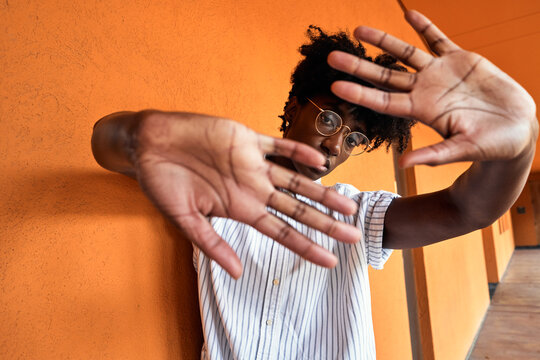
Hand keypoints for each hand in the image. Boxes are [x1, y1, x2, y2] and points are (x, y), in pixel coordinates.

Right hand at [132, 111, 361, 277]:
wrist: (150, 144)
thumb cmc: (162, 183)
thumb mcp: (185, 220)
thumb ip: (213, 245)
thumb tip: (238, 274)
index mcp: (240, 210)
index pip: (281, 232)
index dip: (307, 246)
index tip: (331, 260)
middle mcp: (252, 189)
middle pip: (297, 209)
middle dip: (326, 222)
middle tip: (355, 235)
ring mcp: (252, 164)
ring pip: (296, 180)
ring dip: (323, 191)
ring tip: (349, 204)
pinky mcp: (246, 139)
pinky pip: (278, 145)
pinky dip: (299, 152)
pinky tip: (321, 162)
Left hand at [327, 10, 536, 167]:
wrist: (517, 129)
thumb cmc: (490, 146)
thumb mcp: (462, 149)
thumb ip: (433, 154)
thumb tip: (402, 165)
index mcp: (421, 111)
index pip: (382, 101)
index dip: (359, 93)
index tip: (335, 85)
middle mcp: (424, 90)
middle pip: (384, 75)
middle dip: (358, 66)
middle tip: (332, 57)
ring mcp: (440, 73)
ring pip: (404, 53)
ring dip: (383, 40)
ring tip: (359, 30)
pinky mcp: (460, 60)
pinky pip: (437, 39)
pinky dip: (423, 26)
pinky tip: (408, 13)